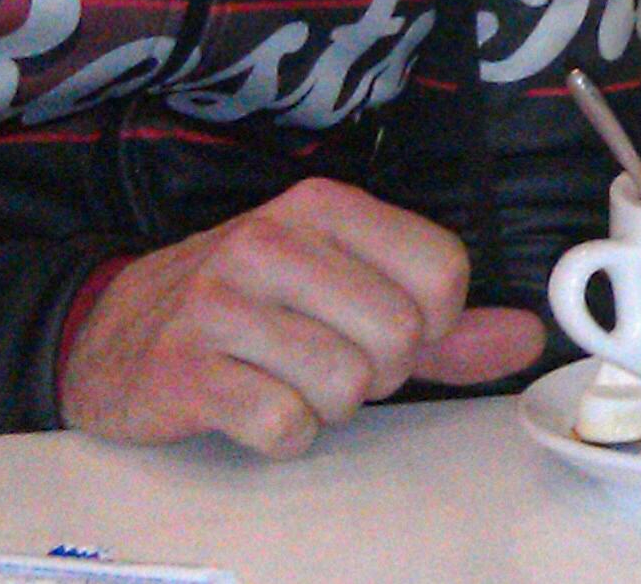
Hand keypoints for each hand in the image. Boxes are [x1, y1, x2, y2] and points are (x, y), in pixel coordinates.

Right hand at [60, 178, 543, 457]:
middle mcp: (272, 241)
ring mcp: (222, 303)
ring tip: (287, 378)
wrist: (111, 333)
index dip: (434, 321)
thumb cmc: (248, 308)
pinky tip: (252, 404)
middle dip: (379, 370)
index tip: (392, 324)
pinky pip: (284, 424)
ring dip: (328, 404)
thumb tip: (529, 337)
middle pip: (400, 336)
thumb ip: (444, 322)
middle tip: (328, 358)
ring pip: (346, 385)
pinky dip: (282, 433)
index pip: (443, 270)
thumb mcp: (345, 288)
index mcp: (324, 207)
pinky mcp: (184, 369)